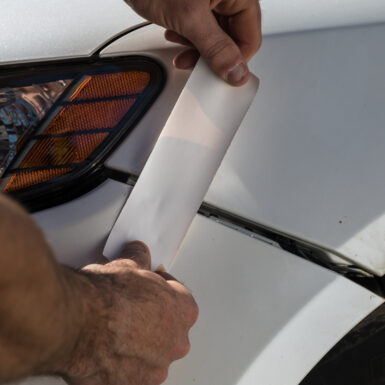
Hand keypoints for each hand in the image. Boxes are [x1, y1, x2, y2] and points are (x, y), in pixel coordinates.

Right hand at [61, 242, 197, 384]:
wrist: (80, 322)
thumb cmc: (107, 297)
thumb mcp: (128, 265)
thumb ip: (139, 260)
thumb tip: (138, 253)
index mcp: (183, 309)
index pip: (180, 297)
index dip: (161, 289)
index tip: (149, 286)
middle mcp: (177, 342)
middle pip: (169, 328)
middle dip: (153, 319)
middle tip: (131, 309)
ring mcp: (156, 368)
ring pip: (151, 354)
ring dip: (139, 345)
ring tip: (115, 332)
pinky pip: (131, 374)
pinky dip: (121, 364)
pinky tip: (106, 351)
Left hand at [125, 0, 261, 85]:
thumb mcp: (189, 17)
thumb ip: (215, 48)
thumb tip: (236, 72)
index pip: (250, 37)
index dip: (235, 60)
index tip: (220, 75)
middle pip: (232, 38)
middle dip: (211, 54)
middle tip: (195, 63)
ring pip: (215, 35)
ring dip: (197, 48)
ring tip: (180, 47)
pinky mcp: (194, 2)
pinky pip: (200, 28)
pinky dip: (187, 37)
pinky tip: (175, 34)